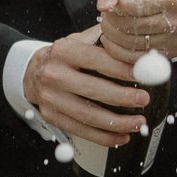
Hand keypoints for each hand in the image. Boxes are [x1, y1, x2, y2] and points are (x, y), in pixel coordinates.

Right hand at [23, 26, 150, 146]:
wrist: (33, 72)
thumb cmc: (65, 56)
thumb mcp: (80, 40)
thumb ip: (105, 40)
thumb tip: (137, 46)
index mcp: (64, 51)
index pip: (95, 60)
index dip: (120, 69)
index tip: (141, 76)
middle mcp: (53, 75)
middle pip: (92, 90)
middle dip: (122, 97)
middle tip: (143, 100)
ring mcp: (51, 98)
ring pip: (87, 115)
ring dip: (116, 123)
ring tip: (138, 123)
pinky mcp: (52, 117)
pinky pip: (81, 130)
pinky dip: (103, 137)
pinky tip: (121, 137)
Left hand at [95, 0, 176, 61]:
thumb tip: (104, 5)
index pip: (139, 4)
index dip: (118, 3)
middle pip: (133, 26)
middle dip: (111, 19)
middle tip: (108, 11)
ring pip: (132, 44)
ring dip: (112, 34)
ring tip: (111, 21)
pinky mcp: (172, 51)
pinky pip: (137, 59)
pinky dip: (119, 50)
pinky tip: (115, 36)